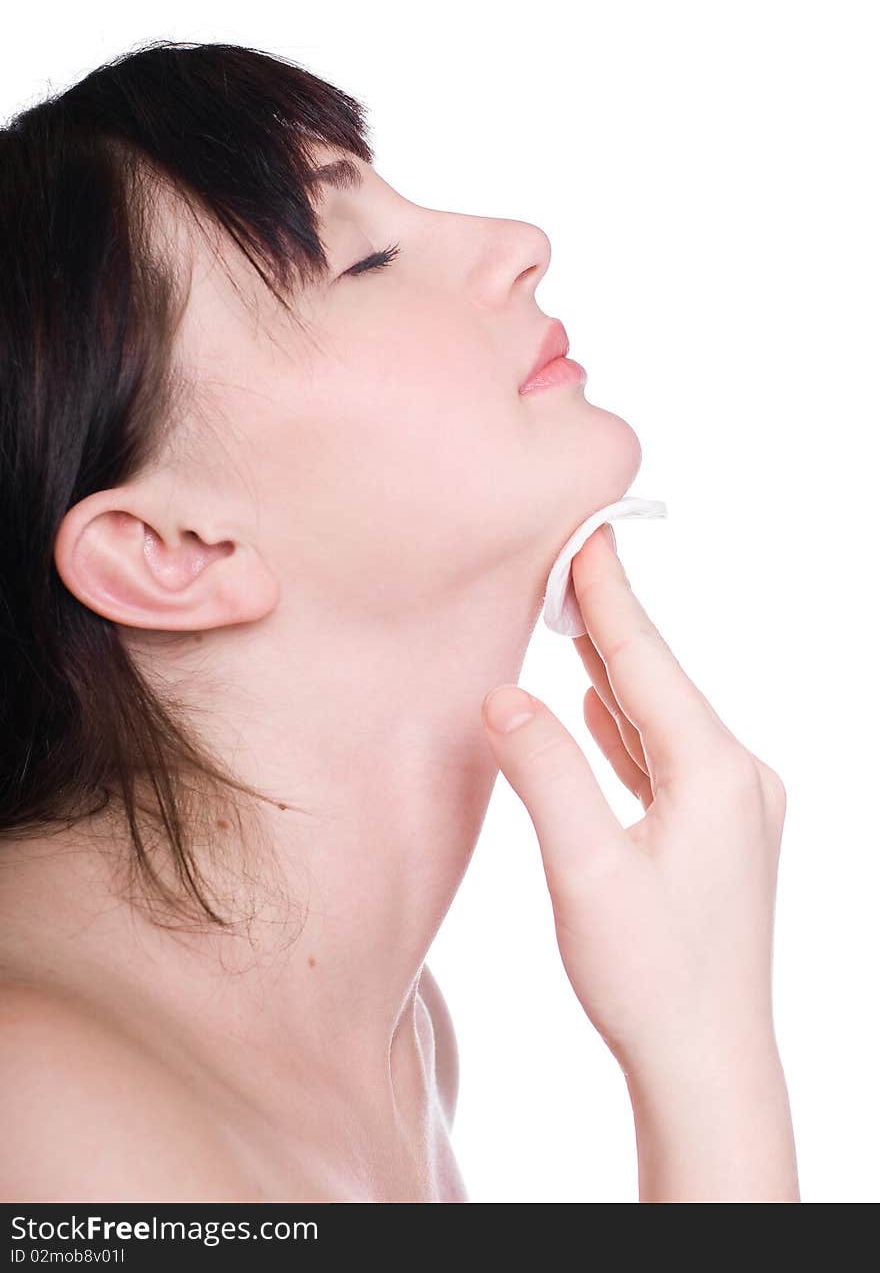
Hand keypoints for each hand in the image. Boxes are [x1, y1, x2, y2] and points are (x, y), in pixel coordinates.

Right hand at [480, 523, 787, 1087]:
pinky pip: (667, 754)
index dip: (608, 594)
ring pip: (663, 715)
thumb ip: (545, 773)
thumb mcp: (586, 872)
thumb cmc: (650, 978)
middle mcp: (738, 776)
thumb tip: (504, 693)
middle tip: (569, 553)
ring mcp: (736, 806)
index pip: (646, 660)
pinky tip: (606, 704)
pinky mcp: (721, 834)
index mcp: (714, 771)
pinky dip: (629, 721)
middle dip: (611, 618)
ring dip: (618, 667)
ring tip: (578, 613)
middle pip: (660, 678)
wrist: (709, 1065)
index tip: (585, 528)